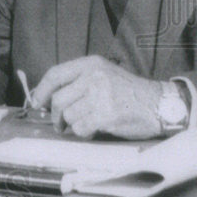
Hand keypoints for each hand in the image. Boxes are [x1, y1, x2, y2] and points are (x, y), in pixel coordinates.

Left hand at [30, 56, 163, 139]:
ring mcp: (101, 95)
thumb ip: (78, 81)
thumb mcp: (104, 74)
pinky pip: (81, 128)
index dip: (41, 90)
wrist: (159, 105)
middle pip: (58, 99)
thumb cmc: (129, 92)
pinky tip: (93, 130)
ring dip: (72, 125)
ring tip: (84, 124)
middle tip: (59, 124)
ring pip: (68, 116)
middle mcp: (94, 77)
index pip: (55, 74)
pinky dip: (83, 133)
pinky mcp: (107, 115)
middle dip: (55, 115)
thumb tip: (47, 98)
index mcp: (91, 64)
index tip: (37, 102)